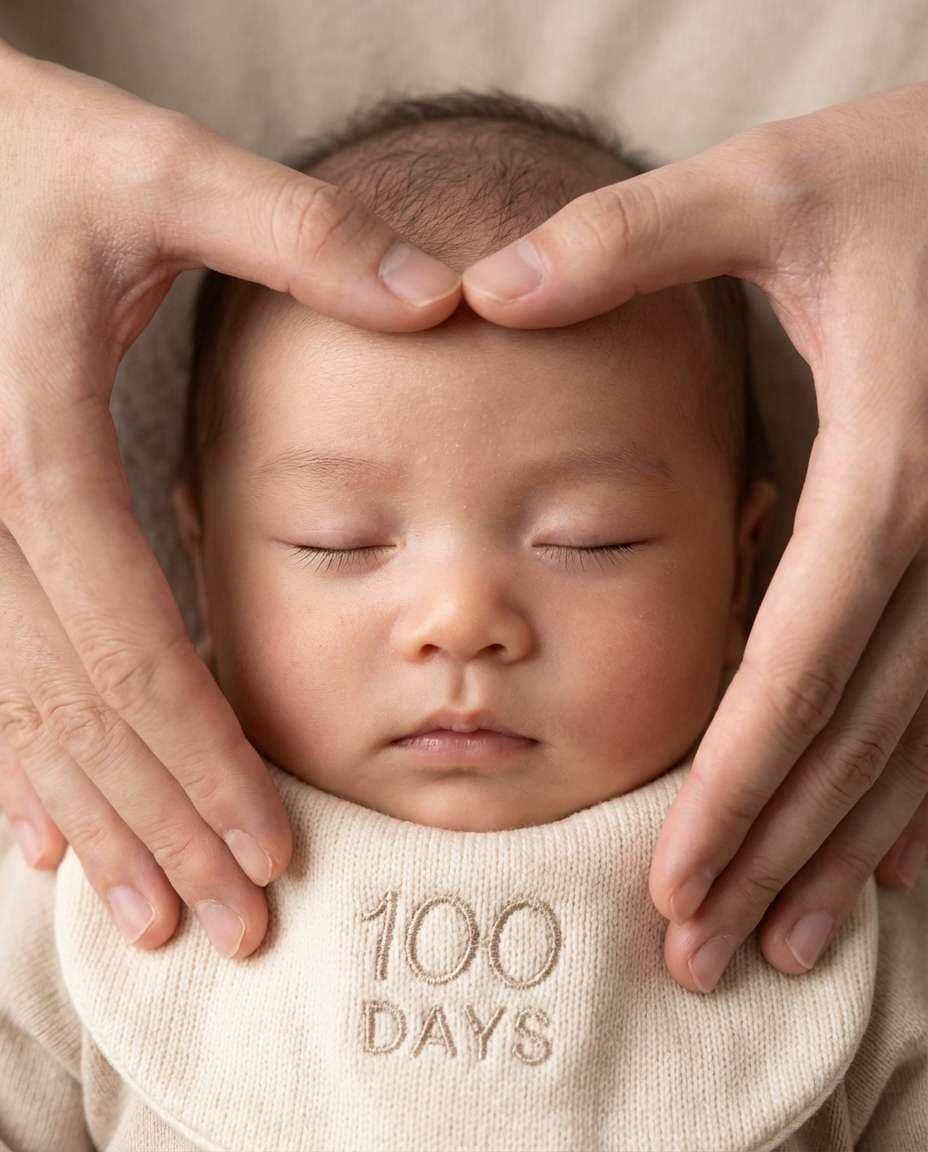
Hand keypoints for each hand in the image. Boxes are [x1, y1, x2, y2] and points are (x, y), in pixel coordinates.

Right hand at [0, 39, 460, 958]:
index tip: (270, 846)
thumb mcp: (162, 173)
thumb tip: (440, 295)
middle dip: (160, 821)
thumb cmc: (37, 162)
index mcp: (37, 446)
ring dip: (96, 820)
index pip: (126, 642)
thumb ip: (297, 233)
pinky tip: (49, 841)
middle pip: (76, 708)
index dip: (201, 753)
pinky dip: (21, 768)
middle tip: (233, 922)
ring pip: (21, 714)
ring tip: (157, 913)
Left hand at [461, 83, 927, 991]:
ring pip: (915, 742)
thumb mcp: (772, 185)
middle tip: (698, 951)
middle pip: (858, 731)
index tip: (671, 875)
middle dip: (774, 848)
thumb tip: (482, 287)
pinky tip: (881, 868)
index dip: (737, 776)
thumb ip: (629, 238)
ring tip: (776, 945)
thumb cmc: (905, 180)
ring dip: (841, 850)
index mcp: (890, 464)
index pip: (804, 656)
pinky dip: (911, 796)